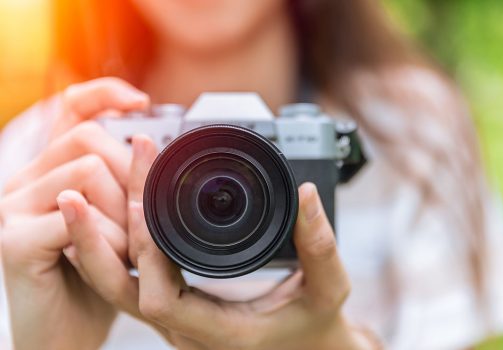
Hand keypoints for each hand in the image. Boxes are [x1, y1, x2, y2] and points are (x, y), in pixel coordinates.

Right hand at [0, 77, 146, 349]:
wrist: (64, 335)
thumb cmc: (95, 279)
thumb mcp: (115, 224)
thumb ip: (123, 188)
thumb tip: (154, 151)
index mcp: (48, 172)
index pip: (69, 109)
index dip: (103, 94)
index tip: (141, 102)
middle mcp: (23, 181)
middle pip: (89, 141)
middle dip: (130, 177)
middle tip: (141, 219)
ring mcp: (13, 209)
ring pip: (87, 173)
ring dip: (123, 213)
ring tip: (128, 248)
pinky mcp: (15, 241)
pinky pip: (76, 214)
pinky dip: (108, 236)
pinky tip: (112, 257)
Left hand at [63, 136, 381, 349]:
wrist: (306, 349)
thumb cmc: (314, 325)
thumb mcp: (329, 288)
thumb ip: (321, 245)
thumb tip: (306, 194)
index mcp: (222, 332)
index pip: (162, 299)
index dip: (146, 253)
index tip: (144, 202)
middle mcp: (187, 330)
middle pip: (124, 286)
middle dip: (110, 229)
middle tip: (120, 170)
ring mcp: (176, 322)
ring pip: (119, 285)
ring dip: (107, 235)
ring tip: (103, 184)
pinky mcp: (174, 309)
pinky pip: (132, 281)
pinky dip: (120, 245)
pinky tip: (120, 209)